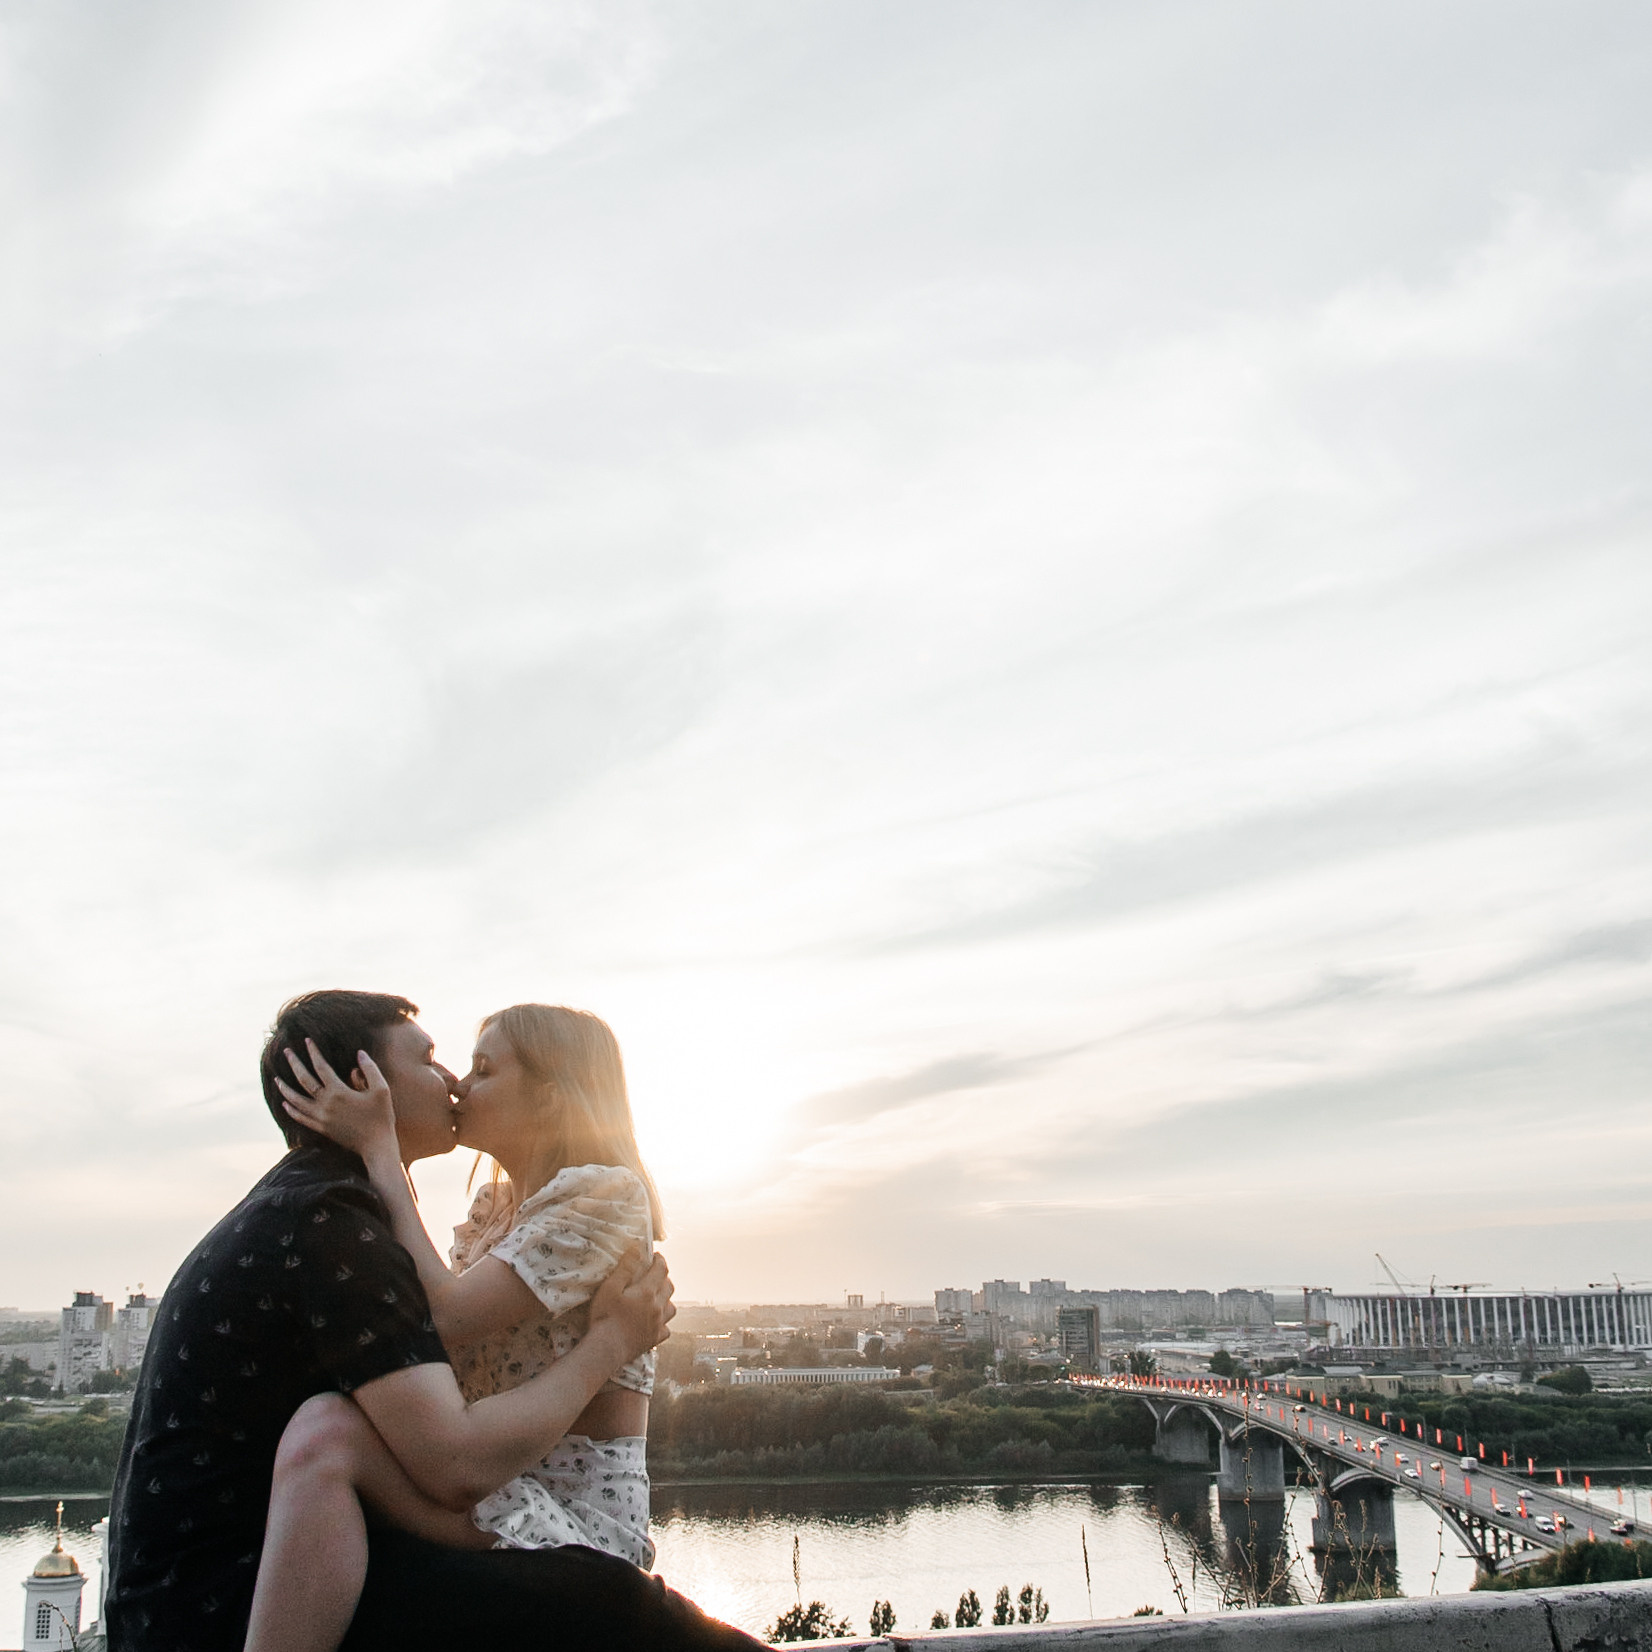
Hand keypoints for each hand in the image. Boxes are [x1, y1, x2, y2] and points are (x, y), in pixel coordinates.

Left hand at [275, 1039, 397, 1159]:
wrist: (376, 1145)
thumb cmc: (381, 1116)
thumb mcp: (382, 1089)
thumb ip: (370, 1069)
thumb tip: (359, 1053)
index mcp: (339, 1092)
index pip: (321, 1067)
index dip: (314, 1052)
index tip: (307, 1040)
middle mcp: (326, 1104)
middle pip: (304, 1080)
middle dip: (294, 1064)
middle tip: (286, 1051)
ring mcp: (321, 1118)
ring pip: (296, 1100)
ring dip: (285, 1088)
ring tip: (276, 1079)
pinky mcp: (321, 1128)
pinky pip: (301, 1118)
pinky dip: (291, 1109)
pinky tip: (285, 1103)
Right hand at [590, 1247, 674, 1363]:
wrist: (606, 1349)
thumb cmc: (605, 1317)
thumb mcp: (610, 1287)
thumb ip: (626, 1268)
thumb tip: (637, 1249)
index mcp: (647, 1292)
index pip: (661, 1269)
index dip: (659, 1260)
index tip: (655, 1255)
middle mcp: (658, 1307)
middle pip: (669, 1286)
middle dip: (663, 1277)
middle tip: (654, 1274)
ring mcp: (658, 1324)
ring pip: (671, 1307)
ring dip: (666, 1299)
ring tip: (657, 1297)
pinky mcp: (654, 1340)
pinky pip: (666, 1329)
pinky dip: (663, 1322)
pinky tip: (655, 1322)